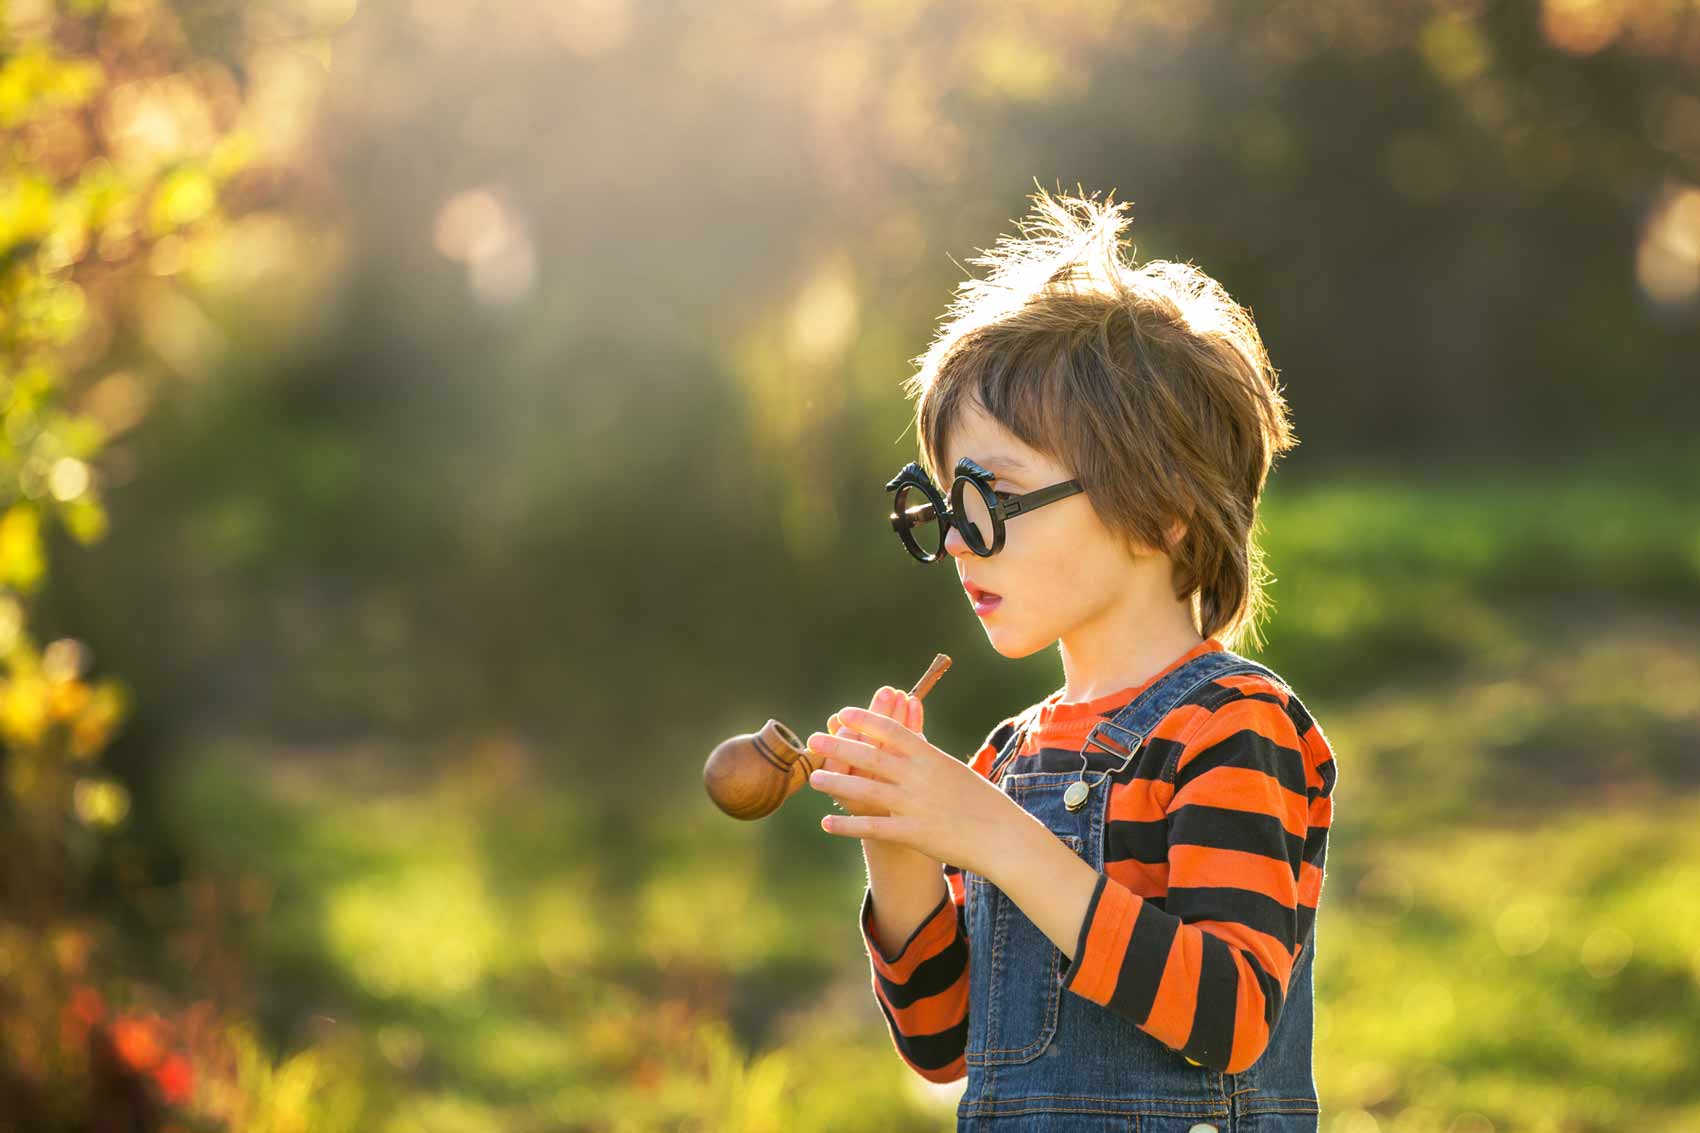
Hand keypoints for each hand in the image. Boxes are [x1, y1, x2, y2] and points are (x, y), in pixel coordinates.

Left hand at [806, 705, 1029, 877]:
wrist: (1004, 837)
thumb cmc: (983, 803)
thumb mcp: (954, 771)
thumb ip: (927, 758)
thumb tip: (908, 740)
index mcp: (931, 757)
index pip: (892, 731)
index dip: (865, 720)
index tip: (842, 713)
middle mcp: (920, 777)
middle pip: (872, 756)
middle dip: (840, 746)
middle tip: (813, 739)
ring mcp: (915, 805)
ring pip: (866, 789)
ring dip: (837, 783)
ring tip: (814, 779)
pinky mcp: (913, 833)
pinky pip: (873, 827)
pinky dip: (848, 825)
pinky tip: (826, 823)